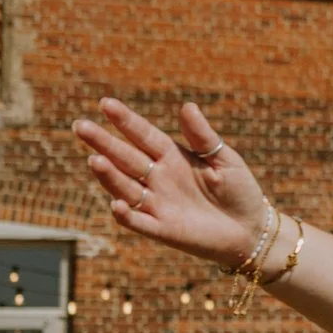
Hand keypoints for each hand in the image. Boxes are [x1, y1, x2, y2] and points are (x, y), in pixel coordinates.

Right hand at [74, 100, 269, 268]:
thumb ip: (203, 137)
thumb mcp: (225, 159)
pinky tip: (116, 204)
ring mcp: (158, 203)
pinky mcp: (163, 229)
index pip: (144, 135)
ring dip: (109, 176)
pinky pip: (139, 221)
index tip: (105, 103)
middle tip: (80, 126)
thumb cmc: (239, 190)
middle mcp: (158, 178)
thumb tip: (187, 106)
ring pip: (125, 187)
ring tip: (95, 160)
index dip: (125, 121)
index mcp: (172, 156)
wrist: (252, 229)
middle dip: (103, 142)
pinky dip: (126, 215)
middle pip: (125, 157)